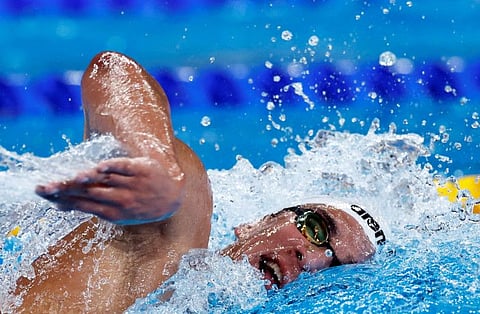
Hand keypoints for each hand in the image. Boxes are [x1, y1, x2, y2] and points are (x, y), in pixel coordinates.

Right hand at [35, 157, 184, 224]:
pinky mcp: (142, 168)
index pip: (83, 204)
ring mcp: (132, 184)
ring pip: (106, 181)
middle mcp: (121, 199)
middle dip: (67, 189)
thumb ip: (90, 206)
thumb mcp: (116, 212)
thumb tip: (60, 206)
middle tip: (45, 186)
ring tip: (71, 178)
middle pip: (90, 192)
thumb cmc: (138, 204)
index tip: (44, 193)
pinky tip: (99, 168)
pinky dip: (113, 168)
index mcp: (113, 212)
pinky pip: (126, 167)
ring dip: (88, 179)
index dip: (63, 199)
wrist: (172, 197)